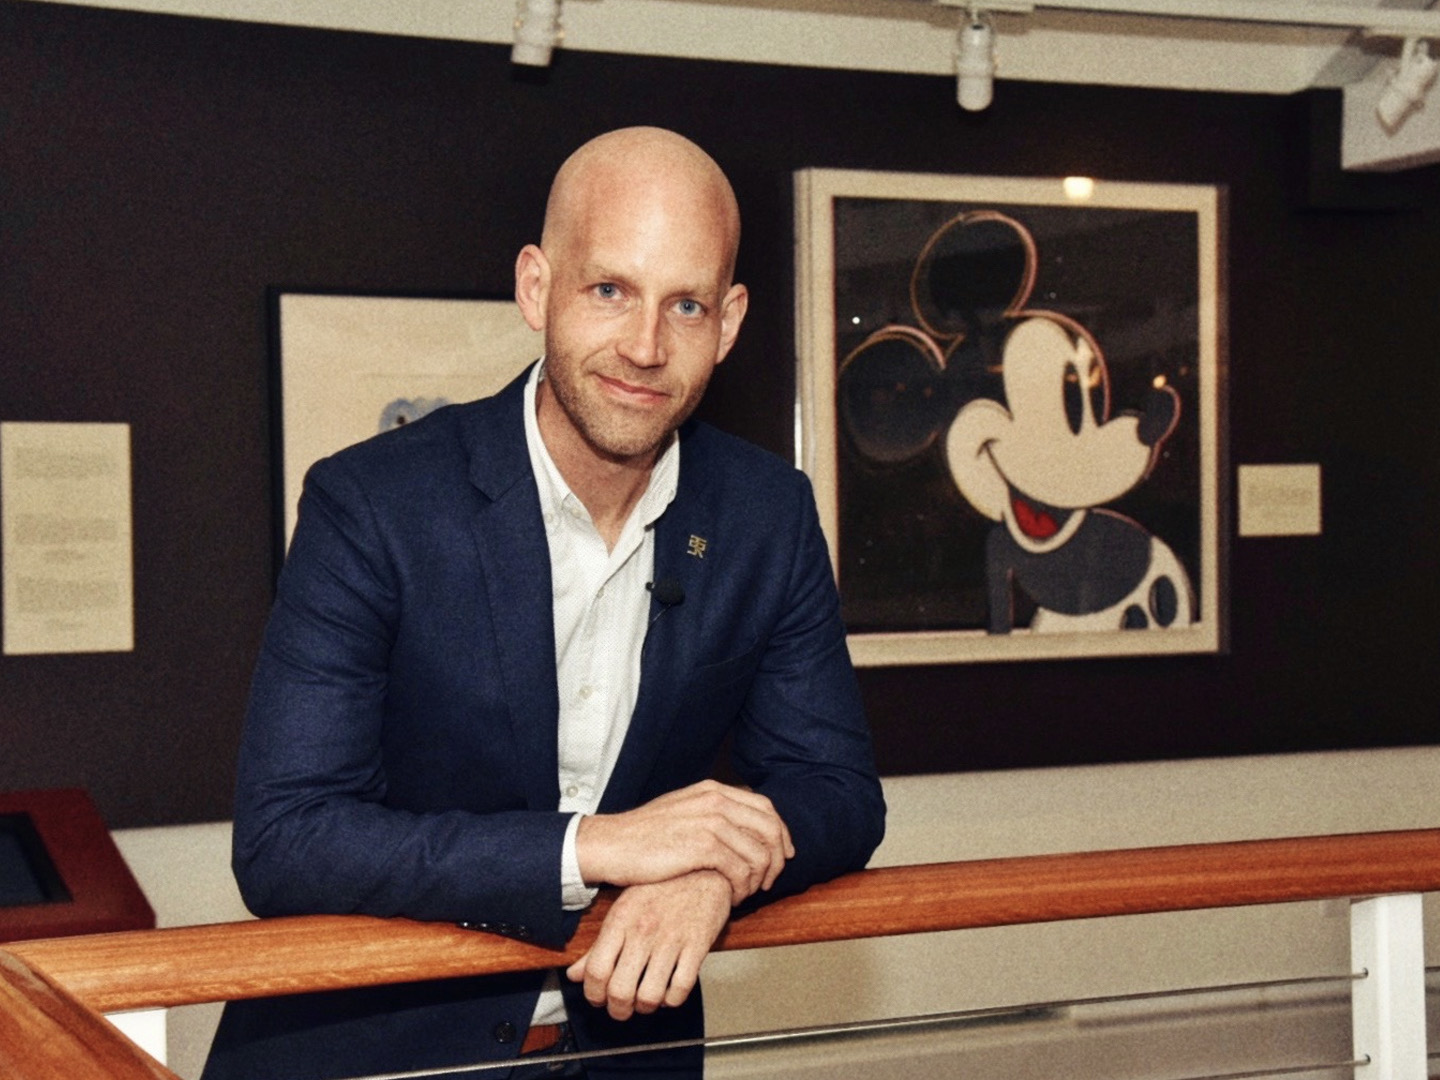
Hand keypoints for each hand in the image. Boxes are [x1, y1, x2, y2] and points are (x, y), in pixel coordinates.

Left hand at [566, 871, 730, 1019]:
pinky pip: (681, 989)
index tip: (598, 999)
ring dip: (645, 1006)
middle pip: (620, 990)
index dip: (593, 994)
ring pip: (650, 995)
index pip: (596, 971)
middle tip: (621, 1008)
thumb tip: (574, 974)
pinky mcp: (697, 945)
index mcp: (621, 920)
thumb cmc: (662, 886)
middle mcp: (643, 930)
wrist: (705, 867)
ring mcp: (671, 939)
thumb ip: (598, 945)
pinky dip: (672, 999)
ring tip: (645, 1000)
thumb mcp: (624, 908)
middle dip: (618, 1009)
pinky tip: (669, 991)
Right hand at [576, 780, 793, 903]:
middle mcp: (716, 801)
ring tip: (744, 893)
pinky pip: (741, 870)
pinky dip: (742, 888)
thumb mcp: (681, 811)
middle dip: (776, 859)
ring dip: (758, 879)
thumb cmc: (642, 835)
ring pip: (759, 854)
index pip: (765, 807)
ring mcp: (710, 822)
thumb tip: (738, 829)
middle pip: (770, 828)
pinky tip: (731, 898)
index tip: (783, 855)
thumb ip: (710, 814)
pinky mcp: (702, 846)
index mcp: (712, 790)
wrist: (610, 844)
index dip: (780, 833)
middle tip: (768, 881)